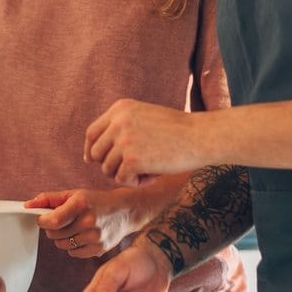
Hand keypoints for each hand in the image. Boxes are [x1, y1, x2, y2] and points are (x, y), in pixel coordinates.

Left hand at [26, 188, 144, 258]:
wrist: (126, 211)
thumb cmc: (97, 201)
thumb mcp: (74, 194)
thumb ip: (49, 199)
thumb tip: (28, 205)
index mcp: (81, 204)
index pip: (52, 221)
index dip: (42, 221)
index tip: (42, 219)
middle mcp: (89, 222)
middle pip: (54, 234)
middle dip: (52, 228)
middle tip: (60, 221)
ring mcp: (95, 237)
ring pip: (62, 245)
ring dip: (62, 238)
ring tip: (72, 228)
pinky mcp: (99, 249)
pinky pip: (73, 253)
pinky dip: (73, 246)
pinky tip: (81, 236)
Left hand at [84, 99, 204, 186]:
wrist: (200, 136)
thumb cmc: (177, 130)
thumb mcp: (145, 117)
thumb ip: (121, 127)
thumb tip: (92, 153)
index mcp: (120, 108)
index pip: (92, 132)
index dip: (90, 149)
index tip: (92, 160)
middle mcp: (118, 122)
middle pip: (96, 153)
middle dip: (108, 165)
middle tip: (129, 170)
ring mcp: (124, 140)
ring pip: (108, 169)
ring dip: (126, 175)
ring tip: (149, 171)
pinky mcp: (132, 160)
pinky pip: (122, 180)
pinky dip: (136, 183)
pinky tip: (153, 177)